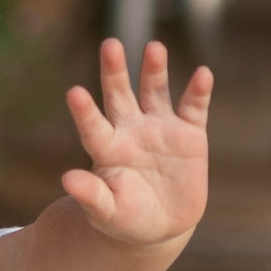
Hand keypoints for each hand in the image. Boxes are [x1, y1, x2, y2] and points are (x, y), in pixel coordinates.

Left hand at [58, 37, 213, 252]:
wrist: (162, 225)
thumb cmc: (126, 219)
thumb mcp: (107, 213)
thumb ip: (91, 196)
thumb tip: (66, 179)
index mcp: (107, 149)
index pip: (93, 126)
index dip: (84, 112)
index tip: (74, 93)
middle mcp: (131, 130)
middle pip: (120, 96)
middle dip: (115, 72)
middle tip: (109, 45)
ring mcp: (160, 128)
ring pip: (155, 91)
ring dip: (154, 70)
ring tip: (154, 48)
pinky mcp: (190, 133)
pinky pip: (194, 108)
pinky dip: (198, 92)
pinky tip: (203, 75)